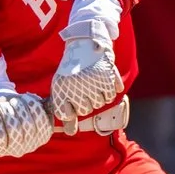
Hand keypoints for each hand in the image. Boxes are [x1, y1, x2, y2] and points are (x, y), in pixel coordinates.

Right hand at [0, 90, 54, 158]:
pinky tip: (27, 100)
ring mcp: (32, 144)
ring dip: (21, 106)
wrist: (15, 106)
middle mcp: (16, 150)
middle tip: (5, 103)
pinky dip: (34, 106)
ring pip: (28, 123)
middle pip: (14, 130)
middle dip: (9, 111)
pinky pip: (41, 119)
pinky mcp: (45, 134)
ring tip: (15, 100)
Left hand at [48, 0, 123, 122]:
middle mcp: (76, 86)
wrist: (85, 41)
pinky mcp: (107, 76)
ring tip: (92, 82)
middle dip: (86, 102)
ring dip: (99, 96)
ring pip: (101, 103)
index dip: (71, 110)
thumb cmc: (71, 68)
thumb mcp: (62, 87)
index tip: (73, 101)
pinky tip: (102, 80)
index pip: (68, 114)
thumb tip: (70, 133)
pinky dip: (109, 90)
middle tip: (84, 88)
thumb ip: (65, 110)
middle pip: (86, 110)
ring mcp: (92, 81)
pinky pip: (112, 95)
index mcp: (62, 88)